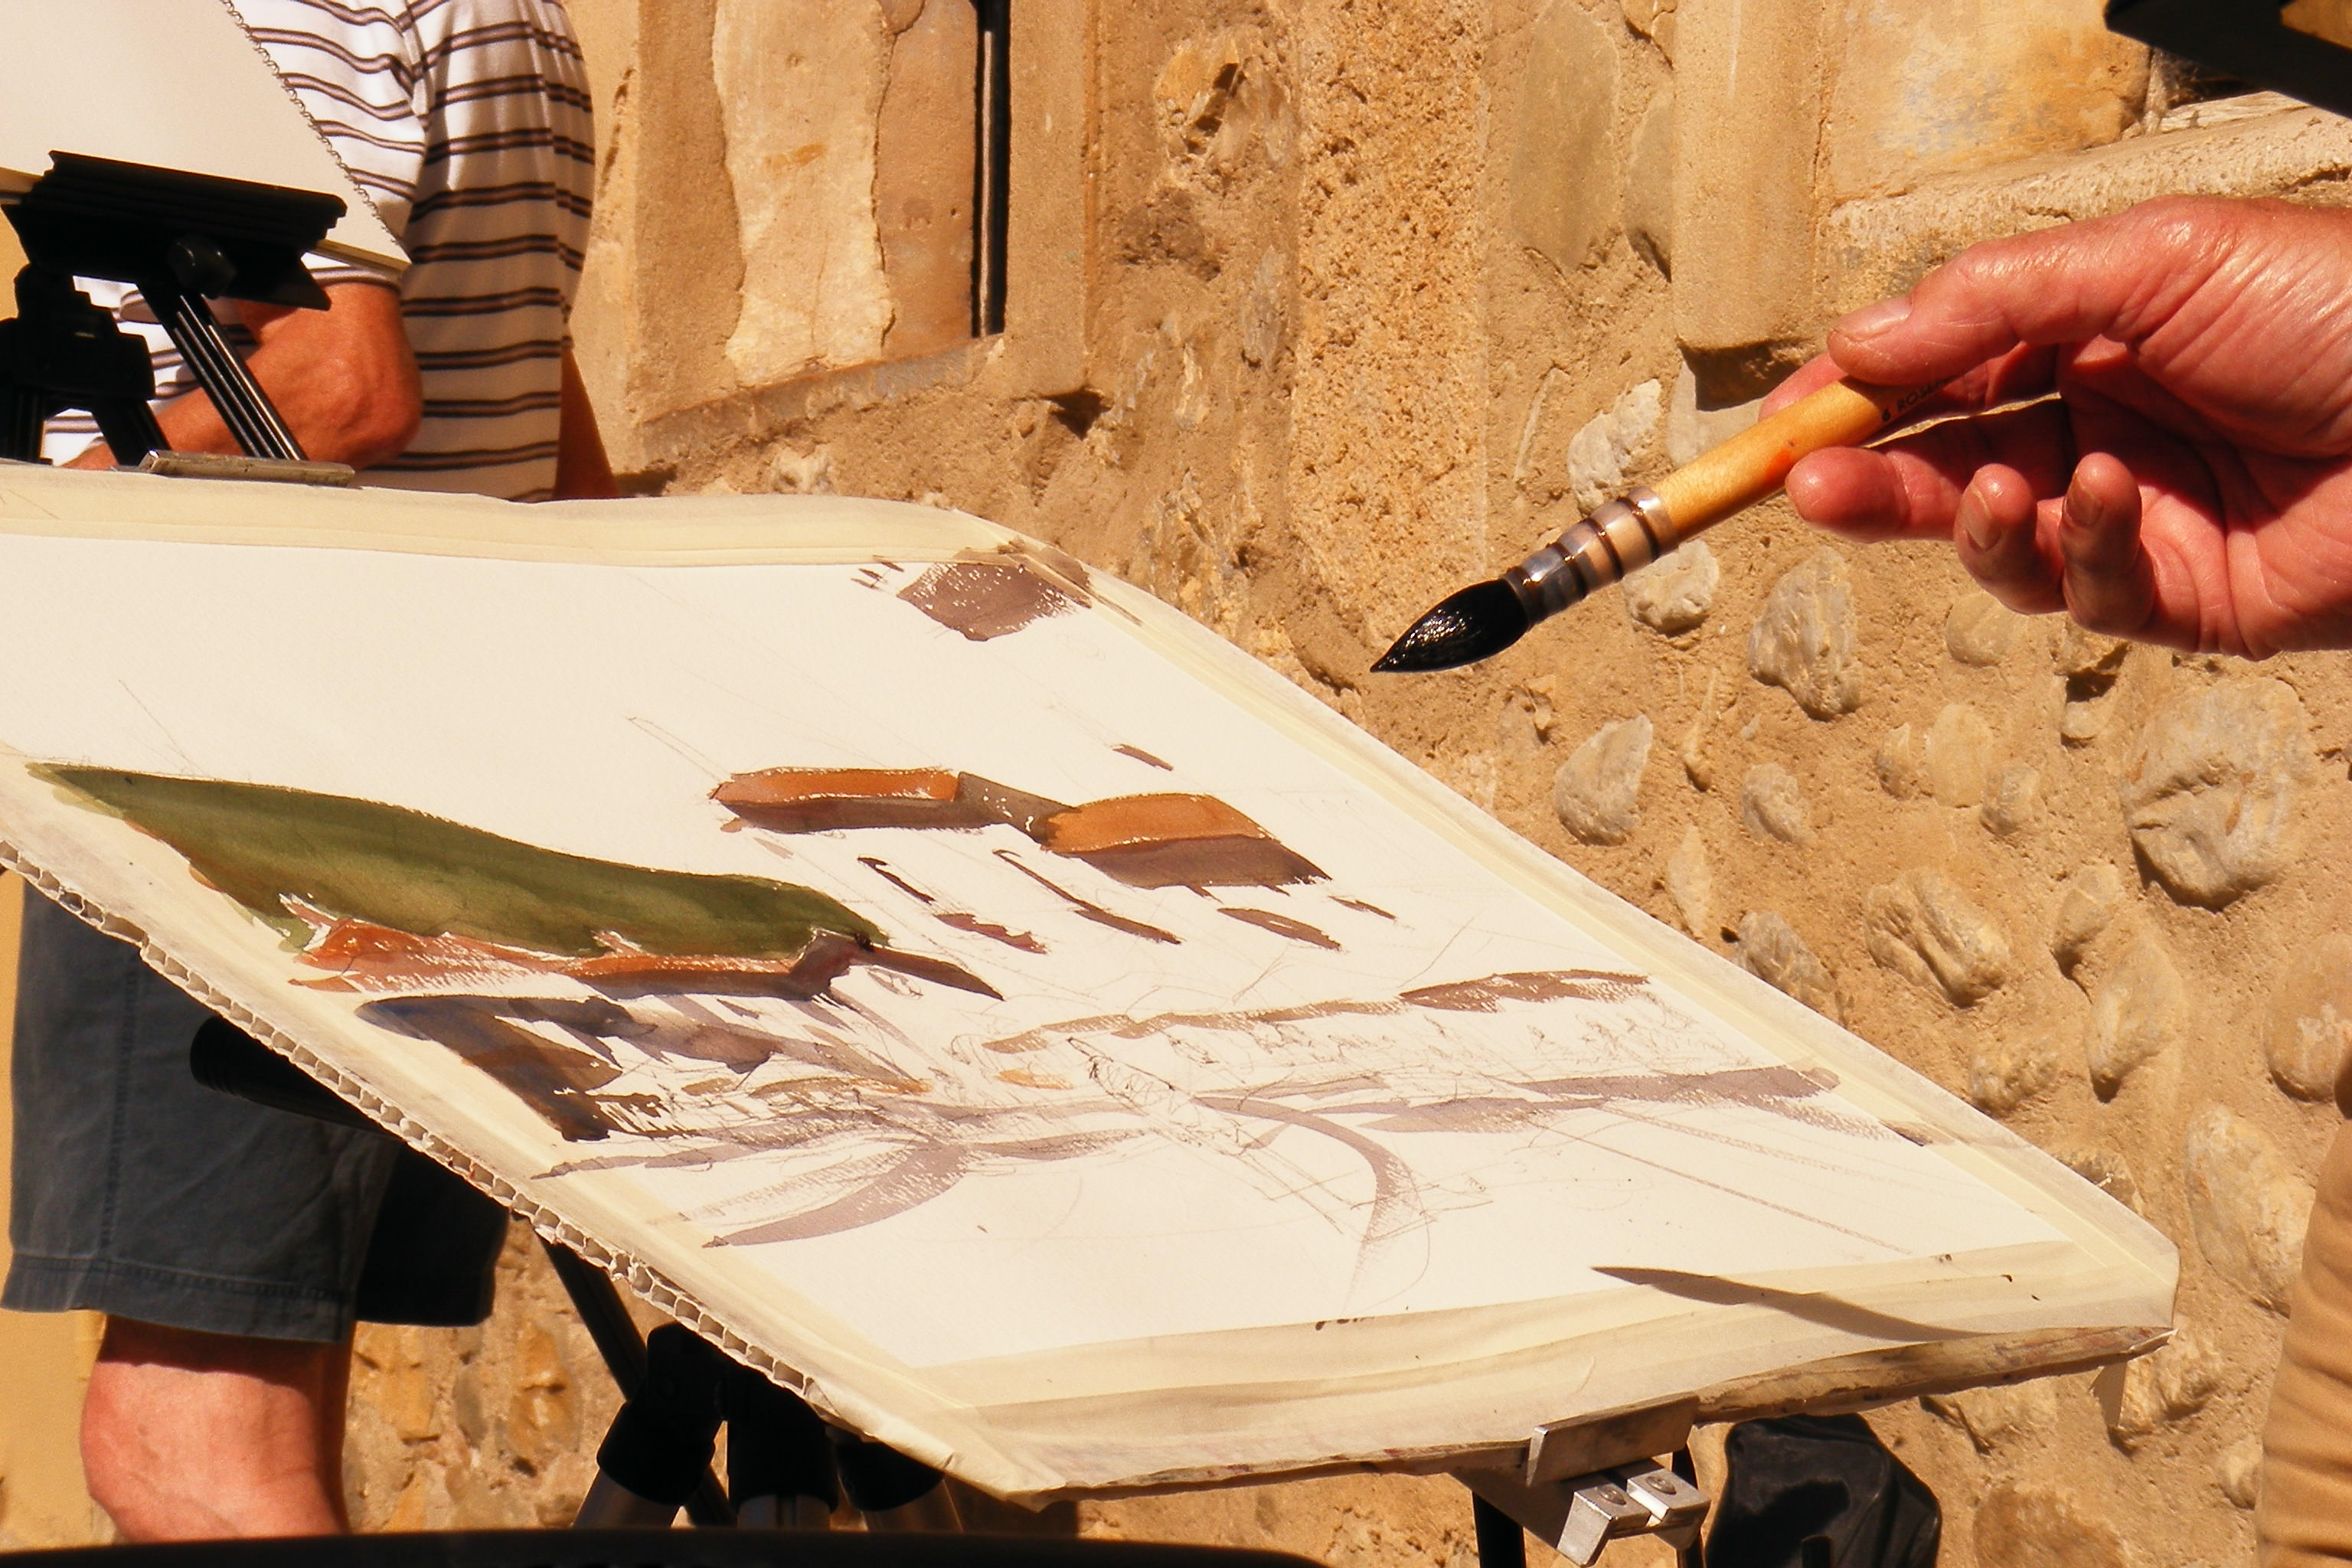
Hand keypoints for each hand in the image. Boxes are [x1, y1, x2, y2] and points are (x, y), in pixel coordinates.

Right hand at [1765, 196, 2351, 656]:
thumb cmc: (2345, 309)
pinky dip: (2079, 545)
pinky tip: (2110, 496)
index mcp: (2089, 329)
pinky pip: (2084, 587)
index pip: (1935, 367)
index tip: (1773, 429)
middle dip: (1866, 475)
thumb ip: (1995, 300)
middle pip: (1939, 460)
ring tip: (1976, 496)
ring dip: (1957, 520)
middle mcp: (2098, 421)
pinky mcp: (2173, 596)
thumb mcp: (2155, 259)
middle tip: (1802, 486)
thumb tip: (1861, 341)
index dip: (1848, 396)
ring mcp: (2130, 513)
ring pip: (1991, 537)